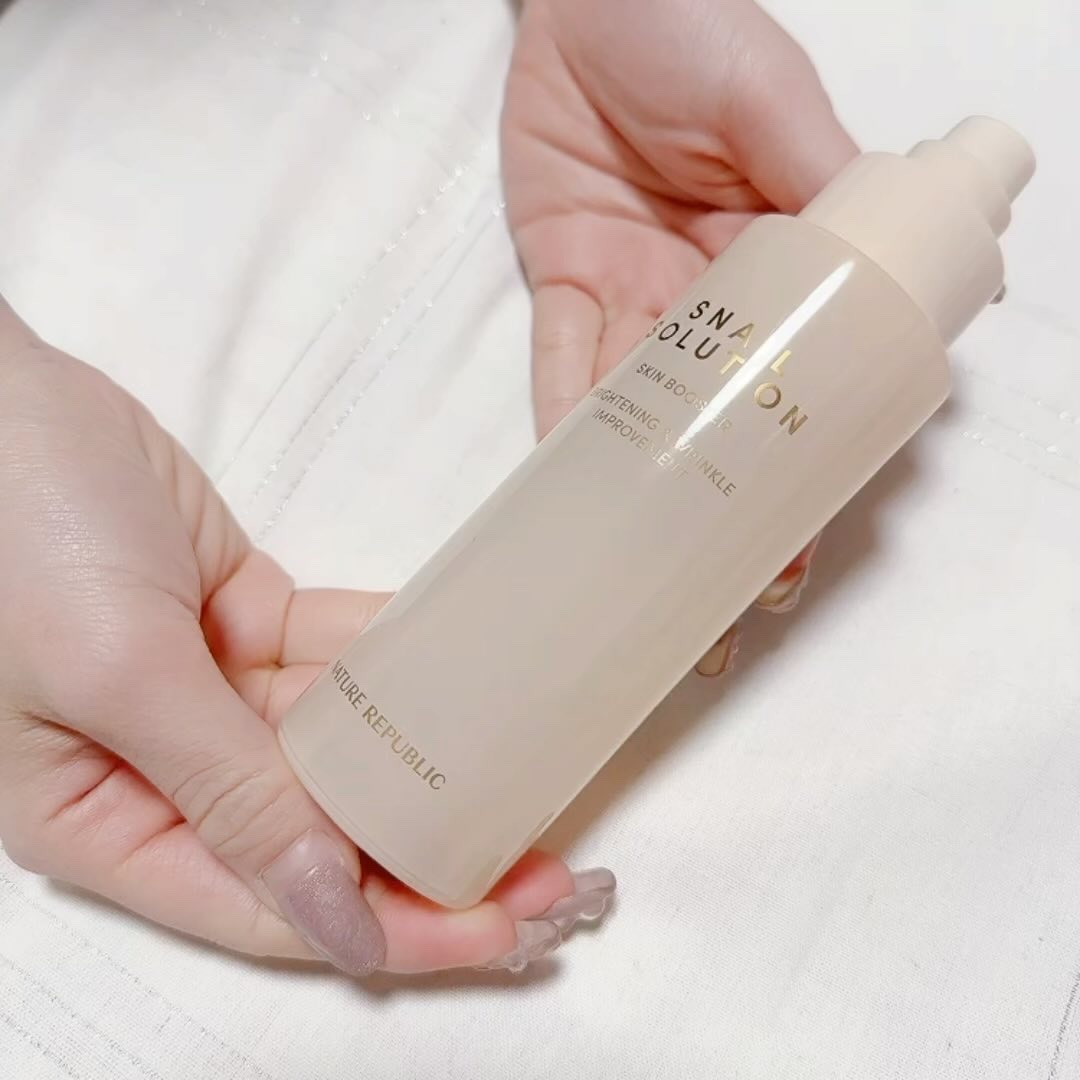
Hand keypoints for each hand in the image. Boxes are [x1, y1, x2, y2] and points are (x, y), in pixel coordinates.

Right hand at [0, 301, 613, 975]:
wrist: (4, 397)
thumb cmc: (15, 535)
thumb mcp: (116, 674)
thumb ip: (229, 790)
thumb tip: (337, 911)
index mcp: (108, 821)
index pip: (275, 907)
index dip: (397, 932)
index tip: (509, 928)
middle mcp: (168, 772)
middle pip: (323, 841)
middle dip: (433, 860)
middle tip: (551, 871)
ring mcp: (212, 695)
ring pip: (342, 753)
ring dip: (431, 766)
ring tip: (536, 777)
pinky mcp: (245, 623)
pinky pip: (338, 661)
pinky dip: (401, 667)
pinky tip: (478, 679)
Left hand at [502, 0, 855, 665]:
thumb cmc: (687, 27)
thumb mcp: (774, 99)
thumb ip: (824, 175)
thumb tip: (913, 259)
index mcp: (776, 263)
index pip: (802, 379)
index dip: (806, 461)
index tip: (809, 534)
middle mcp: (707, 300)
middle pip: (721, 422)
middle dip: (729, 512)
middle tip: (740, 598)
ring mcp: (633, 299)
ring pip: (644, 415)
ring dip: (649, 497)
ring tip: (665, 576)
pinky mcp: (565, 283)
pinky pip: (562, 368)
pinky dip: (565, 430)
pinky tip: (579, 498)